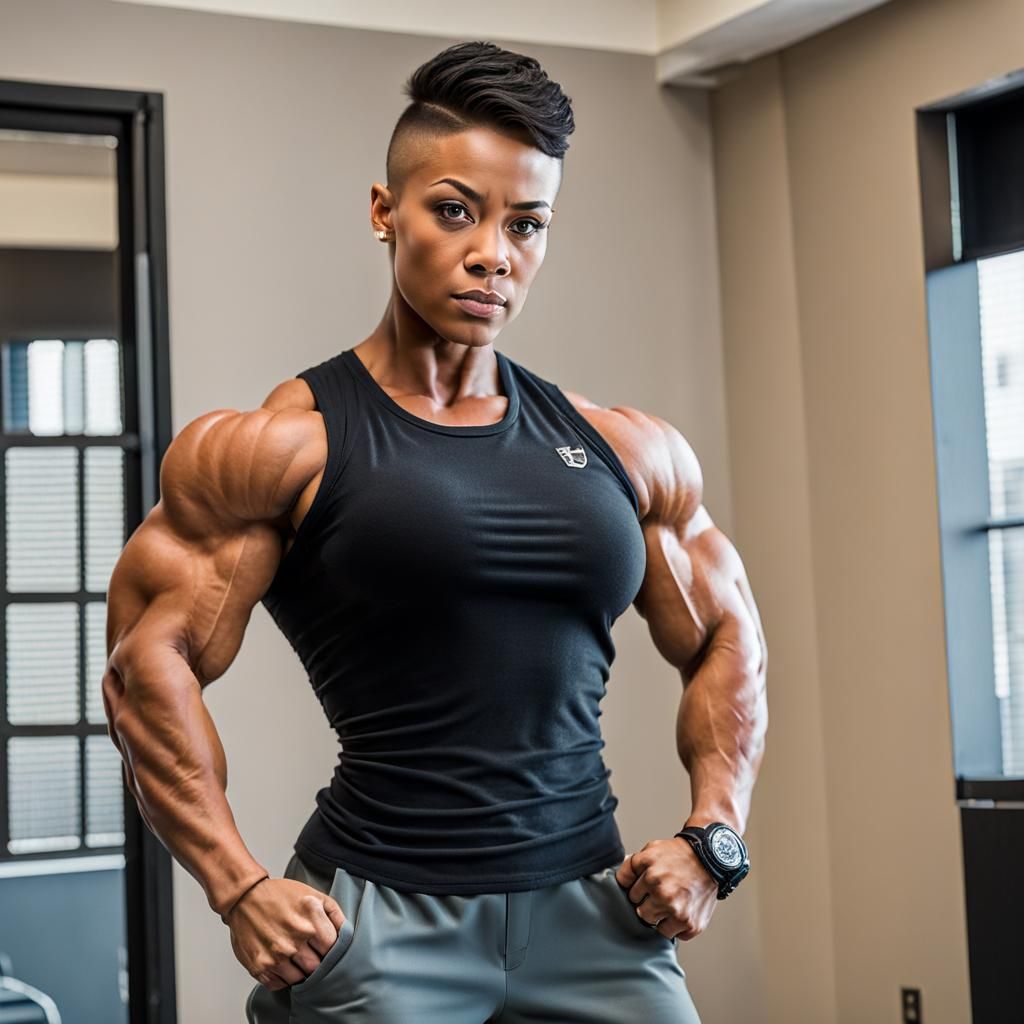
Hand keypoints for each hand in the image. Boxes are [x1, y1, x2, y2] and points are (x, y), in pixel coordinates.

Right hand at [224, 877, 346, 989]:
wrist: (245, 897)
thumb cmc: (280, 894)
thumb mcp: (313, 894)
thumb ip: (333, 914)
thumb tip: (345, 933)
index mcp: (309, 924)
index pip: (332, 950)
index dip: (331, 950)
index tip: (325, 948)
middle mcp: (293, 943)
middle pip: (316, 968)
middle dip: (316, 962)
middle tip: (311, 954)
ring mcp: (275, 958)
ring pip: (299, 979)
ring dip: (299, 971)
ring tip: (296, 958)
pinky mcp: (260, 967)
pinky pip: (279, 985)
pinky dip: (283, 978)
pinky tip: (282, 964)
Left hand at [614, 836, 719, 941]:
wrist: (711, 858)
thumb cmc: (679, 854)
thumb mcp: (651, 849)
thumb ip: (632, 865)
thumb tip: (620, 882)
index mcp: (649, 871)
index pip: (628, 891)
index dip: (637, 888)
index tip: (644, 886)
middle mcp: (661, 891)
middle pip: (639, 911)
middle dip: (646, 903)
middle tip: (660, 894)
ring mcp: (675, 909)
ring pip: (653, 923)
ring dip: (659, 916)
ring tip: (671, 901)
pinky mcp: (689, 924)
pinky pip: (670, 934)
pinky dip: (674, 925)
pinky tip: (681, 909)